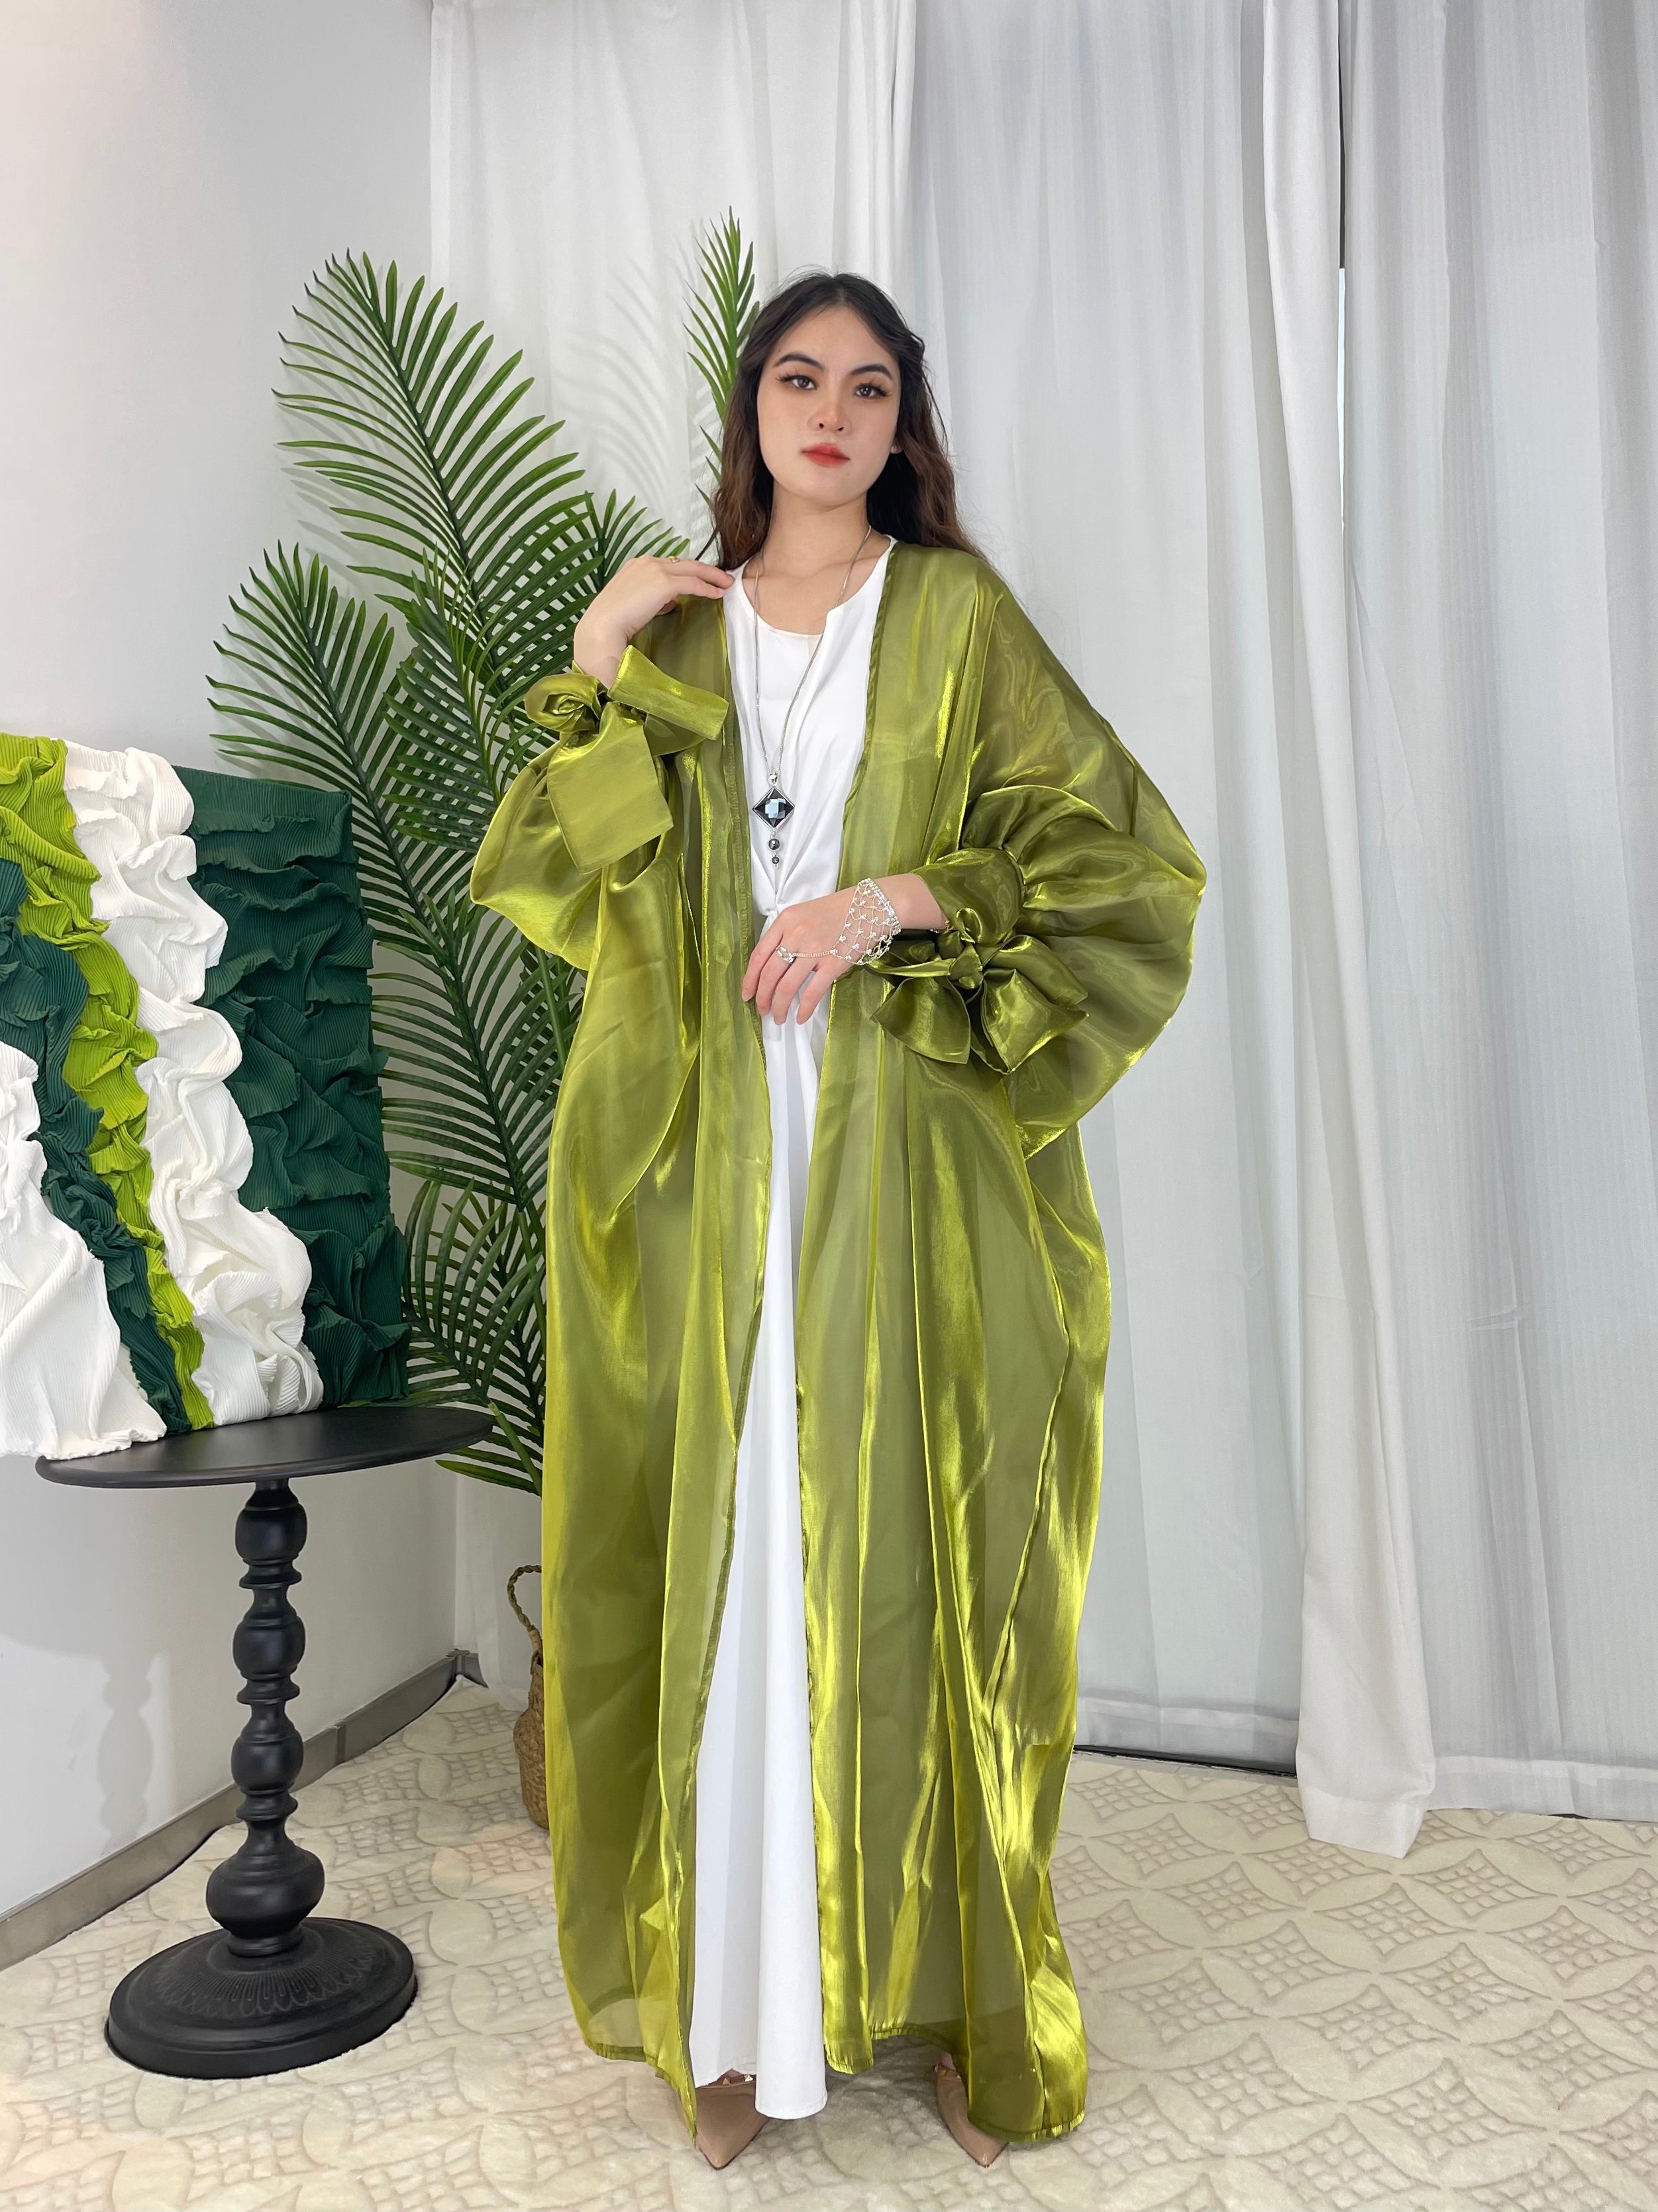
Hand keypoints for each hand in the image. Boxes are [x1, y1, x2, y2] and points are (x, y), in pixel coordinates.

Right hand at [572, 554, 732, 687]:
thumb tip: (668, 602)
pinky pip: (692, 583)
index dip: (689, 571)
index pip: (670, 564)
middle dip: (707, 569)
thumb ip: (651, 598)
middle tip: (723, 577)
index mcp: (637, 565)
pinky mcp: (663, 583)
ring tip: (726, 584)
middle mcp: (647, 562)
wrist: (602, 626)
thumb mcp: (632, 603)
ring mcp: (655, 570)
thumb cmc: (612, 621)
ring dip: (712, 576)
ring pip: (692, 569)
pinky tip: (717, 594)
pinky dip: (707, 588)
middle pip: (685, 562)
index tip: (702, 578)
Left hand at [742, 888, 857, 1023]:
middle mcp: (796, 935)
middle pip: (769, 974)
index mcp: (785, 921)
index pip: (759, 955)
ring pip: (786, 986)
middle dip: (762, 997)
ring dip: (779, 1006)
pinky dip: (803, 1009)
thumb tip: (773, 964)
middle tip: (762, 1010)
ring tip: (778, 1017)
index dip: (749, 979)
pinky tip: (800, 1018)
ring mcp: (814, 950)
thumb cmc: (836, 911)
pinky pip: (812, 993)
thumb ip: (786, 935)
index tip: (747, 994)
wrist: (869, 906)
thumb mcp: (803, 914)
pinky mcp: (833, 964)